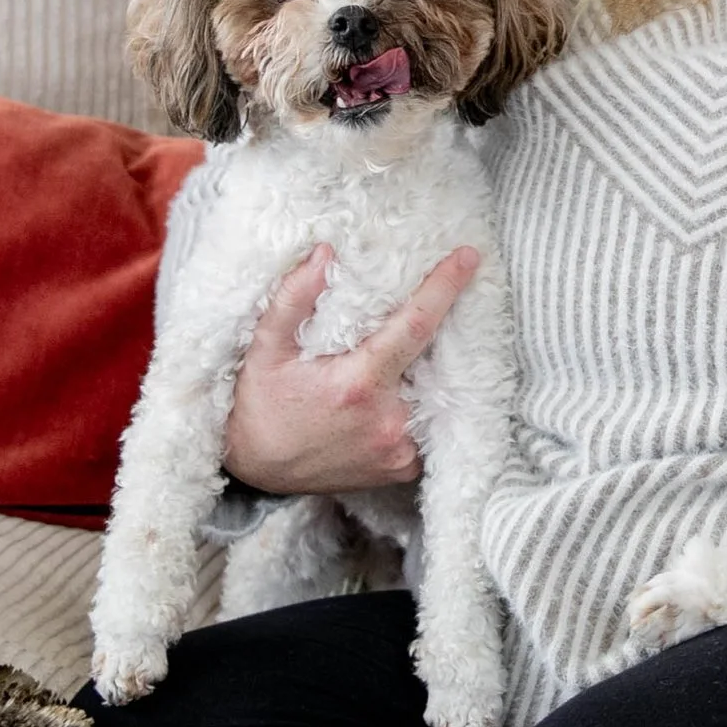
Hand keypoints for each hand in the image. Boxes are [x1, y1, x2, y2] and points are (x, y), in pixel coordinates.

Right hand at [221, 243, 480, 496]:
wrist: (258, 472)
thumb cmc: (260, 406)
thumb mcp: (265, 349)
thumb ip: (294, 299)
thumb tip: (325, 254)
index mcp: (358, 385)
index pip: (415, 325)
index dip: (444, 288)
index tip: (468, 257)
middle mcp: (387, 421)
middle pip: (432, 359)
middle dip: (441, 330)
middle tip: (442, 302)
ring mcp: (399, 449)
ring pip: (433, 394)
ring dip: (430, 369)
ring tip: (414, 353)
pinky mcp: (403, 468)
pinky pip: (426, 425)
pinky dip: (420, 403)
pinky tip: (402, 391)